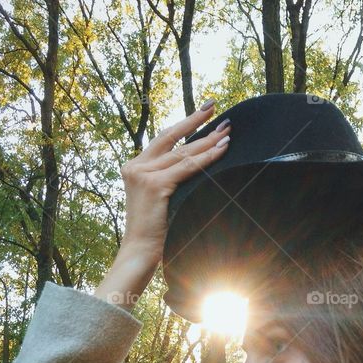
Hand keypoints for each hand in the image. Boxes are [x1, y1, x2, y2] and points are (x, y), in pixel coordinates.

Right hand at [119, 100, 231, 264]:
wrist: (140, 251)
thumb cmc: (155, 230)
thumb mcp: (159, 197)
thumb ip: (168, 178)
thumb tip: (196, 162)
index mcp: (134, 167)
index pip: (164, 139)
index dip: (186, 123)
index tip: (205, 110)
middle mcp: (136, 166)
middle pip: (174, 139)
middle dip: (200, 124)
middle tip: (222, 115)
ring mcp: (143, 175)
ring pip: (184, 153)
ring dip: (209, 142)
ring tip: (228, 133)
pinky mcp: (155, 185)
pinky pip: (188, 167)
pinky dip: (207, 158)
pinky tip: (222, 150)